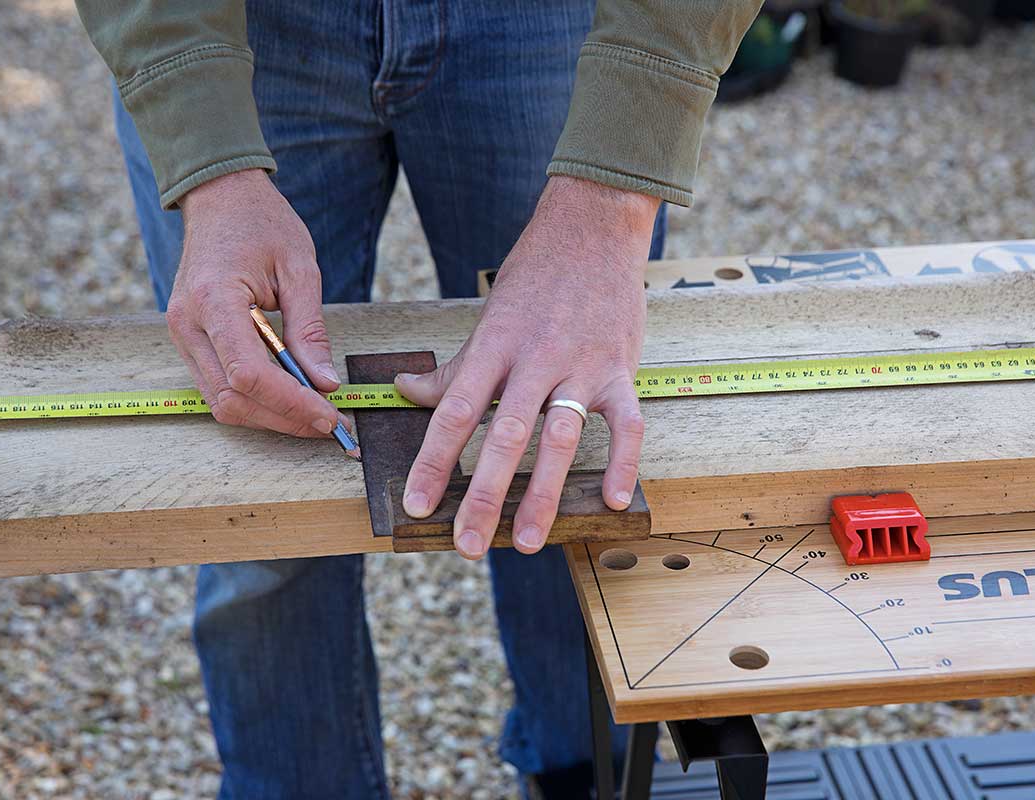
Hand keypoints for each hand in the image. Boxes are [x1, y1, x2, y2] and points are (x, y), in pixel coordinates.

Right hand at [168, 169, 341, 436]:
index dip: (290, 403)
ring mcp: (182, 333)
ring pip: (221, 401)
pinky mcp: (188, 339)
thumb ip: (310, 330)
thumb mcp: (300, 269)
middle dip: (283, 419)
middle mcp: (187, 323)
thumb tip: (325, 383)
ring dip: (269, 416)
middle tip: (329, 424)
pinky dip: (254, 400)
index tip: (329, 415)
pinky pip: (217, 386)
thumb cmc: (262, 223)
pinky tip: (289, 396)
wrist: (221, 197)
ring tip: (314, 413)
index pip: (248, 374)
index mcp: (214, 300)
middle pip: (230, 399)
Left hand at [396, 176, 659, 558]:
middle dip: (484, 494)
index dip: (434, 461)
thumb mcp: (488, 317)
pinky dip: (623, 461)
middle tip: (467, 544)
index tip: (418, 504)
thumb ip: (455, 367)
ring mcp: (583, 364)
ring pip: (560, 436)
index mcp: (495, 344)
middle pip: (505, 434)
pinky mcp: (622, 368)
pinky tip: (613, 500)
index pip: (456, 411)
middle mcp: (536, 357)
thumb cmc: (535, 276)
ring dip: (543, 492)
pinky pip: (627, 422)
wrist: (593, 227)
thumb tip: (407, 393)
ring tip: (525, 540)